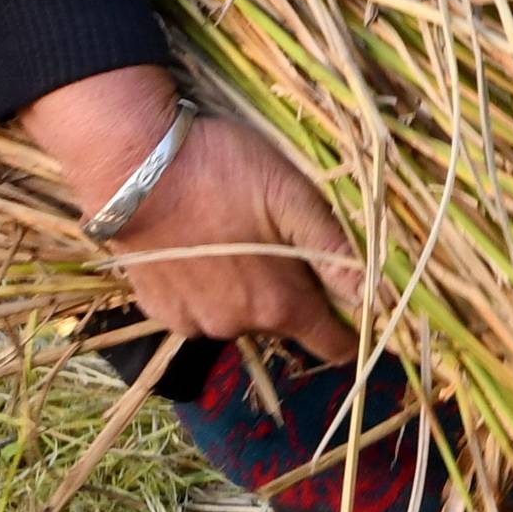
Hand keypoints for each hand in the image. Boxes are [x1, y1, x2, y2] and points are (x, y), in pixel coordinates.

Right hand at [21, 67, 360, 364]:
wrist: (133, 166)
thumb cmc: (222, 171)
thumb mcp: (292, 196)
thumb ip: (334, 250)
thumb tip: (379, 296)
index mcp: (278, 305)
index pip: (331, 345)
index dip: (351, 330)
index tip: (360, 311)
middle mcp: (234, 326)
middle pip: (283, 322)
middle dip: (290, 291)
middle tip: (278, 239)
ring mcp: (191, 322)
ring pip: (238, 314)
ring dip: (245, 289)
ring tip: (232, 237)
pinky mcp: (158, 310)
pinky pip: (198, 309)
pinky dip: (206, 288)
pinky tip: (199, 248)